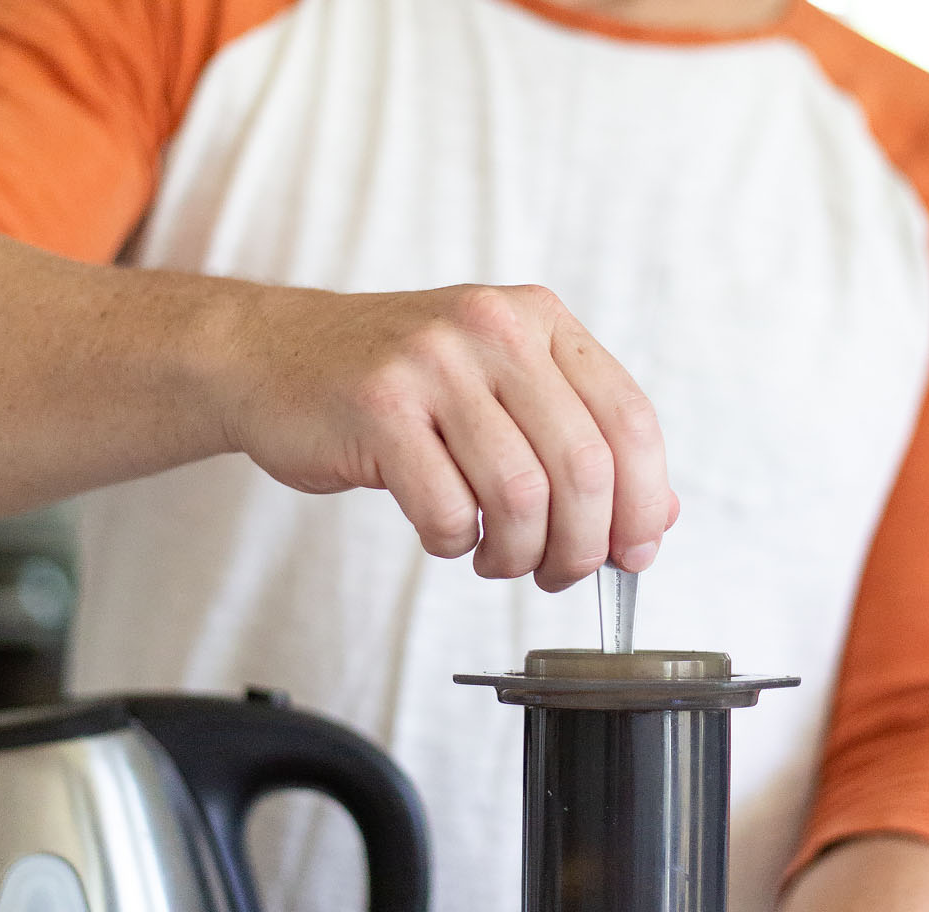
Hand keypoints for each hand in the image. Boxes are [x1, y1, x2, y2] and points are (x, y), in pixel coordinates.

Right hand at [219, 283, 677, 589]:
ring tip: (498, 559)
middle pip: (584, 469)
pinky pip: (449, 511)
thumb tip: (657, 518)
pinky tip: (447, 533)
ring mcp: (433, 363)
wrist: (271, 356)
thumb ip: (580, 442)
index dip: (642, 504)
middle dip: (583, 547)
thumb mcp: (501, 391)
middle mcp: (493, 330)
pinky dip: (456, 544)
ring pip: (522, 497)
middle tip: (558, 573)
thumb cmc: (396, 387)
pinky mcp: (378, 407)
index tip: (632, 553)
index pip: (631, 421)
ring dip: (519, 555)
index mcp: (539, 321)